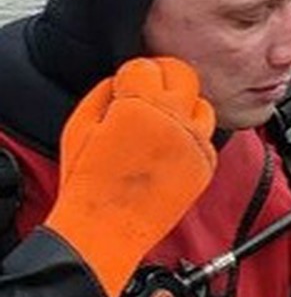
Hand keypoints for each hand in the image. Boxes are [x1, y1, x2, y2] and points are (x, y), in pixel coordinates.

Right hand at [46, 56, 216, 296]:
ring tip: (162, 120)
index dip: (133, 72)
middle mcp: (174, 120)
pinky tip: (169, 148)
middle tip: (152, 87)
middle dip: (166, 75)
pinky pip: (206, 137)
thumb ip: (103, 93)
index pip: (147, 66)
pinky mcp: (206, 165)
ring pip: (202, 105)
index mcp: (140, 106)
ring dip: (183, 106)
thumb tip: (122, 80)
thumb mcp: (78, 127)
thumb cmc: (85, 180)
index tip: (128, 82)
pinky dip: (190, 136)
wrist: (104, 230)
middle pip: (185, 75)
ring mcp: (195, 143)